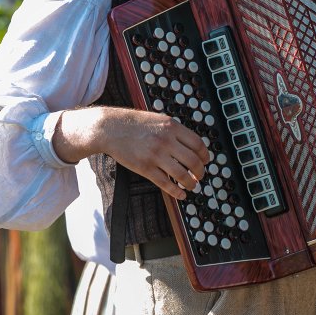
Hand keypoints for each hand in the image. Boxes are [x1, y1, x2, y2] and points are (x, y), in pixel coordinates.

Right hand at [55, 107, 210, 200]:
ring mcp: (156, 155)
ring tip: (192, 186)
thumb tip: (191, 145)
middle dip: (200, 172)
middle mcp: (166, 141)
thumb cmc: (134, 123)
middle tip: (200, 176)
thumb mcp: (159, 120)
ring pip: (182, 174)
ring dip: (191, 183)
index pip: (198, 144)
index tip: (206, 161)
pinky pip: (165, 183)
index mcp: (172, 127)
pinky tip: (180, 194)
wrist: (110, 128)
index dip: (205, 155)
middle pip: (193, 161)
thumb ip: (175, 131)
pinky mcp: (145, 168)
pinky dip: (176, 191)